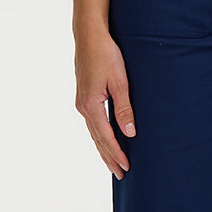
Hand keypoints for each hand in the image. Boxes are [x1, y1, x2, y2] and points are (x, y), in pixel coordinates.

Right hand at [74, 26, 135, 181]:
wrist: (89, 36)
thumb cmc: (107, 55)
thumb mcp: (120, 82)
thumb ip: (124, 108)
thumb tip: (130, 133)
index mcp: (91, 105)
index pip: (106, 138)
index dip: (117, 154)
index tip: (126, 168)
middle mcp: (83, 107)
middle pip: (97, 140)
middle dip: (109, 158)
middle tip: (121, 175)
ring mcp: (82, 102)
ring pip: (94, 133)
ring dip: (104, 149)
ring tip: (113, 163)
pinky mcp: (84, 96)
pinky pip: (93, 123)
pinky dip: (99, 136)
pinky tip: (105, 139)